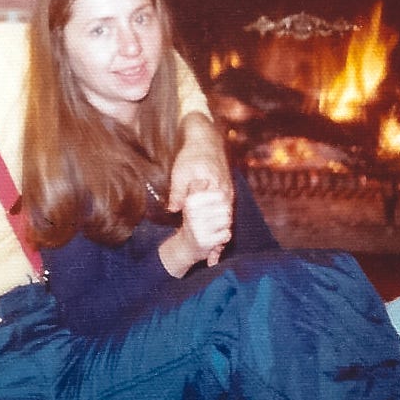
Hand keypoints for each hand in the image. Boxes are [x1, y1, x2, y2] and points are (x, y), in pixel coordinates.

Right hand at [159, 182, 232, 276]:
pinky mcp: (204, 241)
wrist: (185, 247)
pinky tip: (215, 238)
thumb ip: (199, 188)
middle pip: (226, 207)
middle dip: (224, 214)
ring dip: (224, 225)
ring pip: (227, 220)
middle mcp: (192, 213)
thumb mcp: (192, 200)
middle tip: (213, 219)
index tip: (213, 205)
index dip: (222, 200)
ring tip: (214, 228)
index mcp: (190, 200)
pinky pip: (226, 234)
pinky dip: (224, 237)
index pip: (221, 195)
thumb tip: (205, 180)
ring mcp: (198, 227)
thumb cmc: (193, 219)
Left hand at [168, 113, 232, 264]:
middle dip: (217, 242)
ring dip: (220, 238)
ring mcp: (227, 194)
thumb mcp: (181, 172)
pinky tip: (217, 238)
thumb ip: (178, 192)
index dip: (211, 234)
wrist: (205, 139)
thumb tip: (172, 209)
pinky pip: (225, 214)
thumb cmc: (192, 155)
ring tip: (213, 258)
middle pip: (223, 224)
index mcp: (216, 190)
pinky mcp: (225, 193)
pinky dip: (221, 227)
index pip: (215, 219)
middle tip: (210, 260)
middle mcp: (225, 194)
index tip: (205, 249)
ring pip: (225, 221)